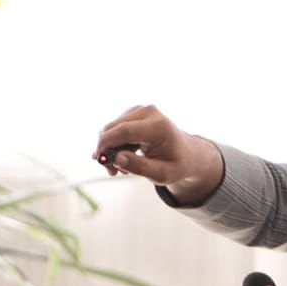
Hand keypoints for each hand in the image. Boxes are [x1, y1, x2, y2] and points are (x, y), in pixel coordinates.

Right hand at [93, 104, 223, 203]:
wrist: (187, 154)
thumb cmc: (177, 165)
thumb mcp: (163, 174)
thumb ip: (140, 167)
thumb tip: (116, 159)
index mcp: (159, 126)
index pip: (125, 130)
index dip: (107, 144)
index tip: (99, 160)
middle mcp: (149, 112)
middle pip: (114, 128)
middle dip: (107, 150)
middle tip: (112, 172)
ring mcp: (140, 110)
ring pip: (111, 129)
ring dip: (110, 149)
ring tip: (119, 169)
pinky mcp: (134, 113)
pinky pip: (115, 128)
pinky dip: (114, 144)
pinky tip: (123, 158)